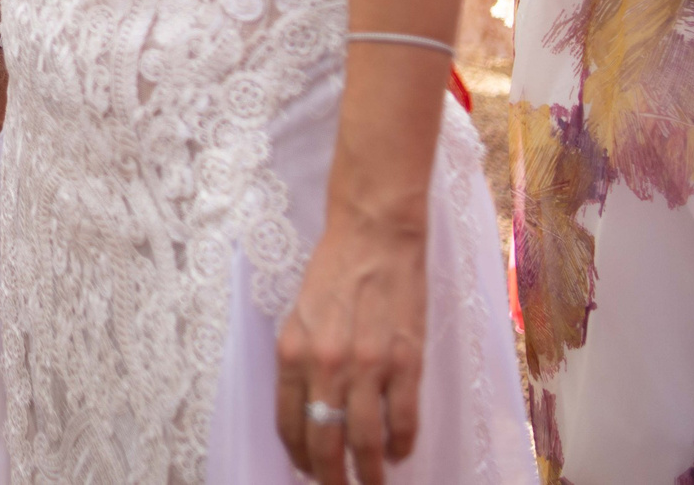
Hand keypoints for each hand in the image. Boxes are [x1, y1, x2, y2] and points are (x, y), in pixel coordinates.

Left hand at [274, 210, 428, 484]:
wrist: (374, 233)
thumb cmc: (334, 270)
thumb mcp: (299, 315)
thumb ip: (300, 361)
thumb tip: (307, 411)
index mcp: (293, 351)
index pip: (289, 423)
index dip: (298, 455)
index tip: (307, 470)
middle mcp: (325, 363)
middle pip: (324, 441)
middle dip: (330, 477)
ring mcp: (367, 365)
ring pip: (364, 440)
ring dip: (370, 473)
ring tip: (373, 483)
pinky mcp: (405, 361)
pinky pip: (402, 420)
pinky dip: (402, 444)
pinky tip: (401, 451)